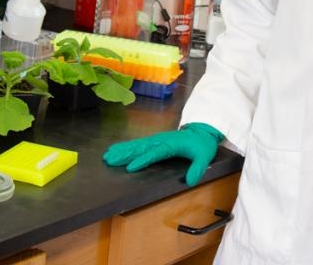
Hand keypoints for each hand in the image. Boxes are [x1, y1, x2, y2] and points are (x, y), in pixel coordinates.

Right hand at [102, 123, 223, 185]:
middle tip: (109, 160)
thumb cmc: (202, 144)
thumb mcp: (204, 156)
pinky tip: (117, 150)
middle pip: (140, 148)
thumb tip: (190, 181)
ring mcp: (156, 140)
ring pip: (137, 145)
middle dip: (125, 154)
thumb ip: (197, 168)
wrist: (202, 131)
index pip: (154, 153)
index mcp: (170, 145)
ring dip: (122, 150)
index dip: (143, 160)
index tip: (130, 168)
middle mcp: (160, 141)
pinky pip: (139, 144)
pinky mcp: (155, 141)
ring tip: (108, 155)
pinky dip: (127, 147)